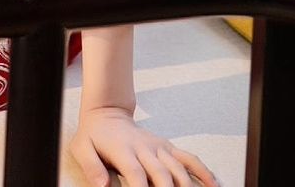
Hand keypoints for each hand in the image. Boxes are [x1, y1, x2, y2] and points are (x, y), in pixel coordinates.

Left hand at [69, 106, 219, 186]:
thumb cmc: (94, 136)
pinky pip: (188, 158)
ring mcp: (159, 147)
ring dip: (187, 186)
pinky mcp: (167, 147)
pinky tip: (213, 185)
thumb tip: (101, 186)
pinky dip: (202, 171)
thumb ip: (91, 166)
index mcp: (123, 150)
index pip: (135, 173)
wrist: (107, 113)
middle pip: (161, 173)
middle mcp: (144, 148)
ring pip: (177, 168)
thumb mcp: (81, 148)